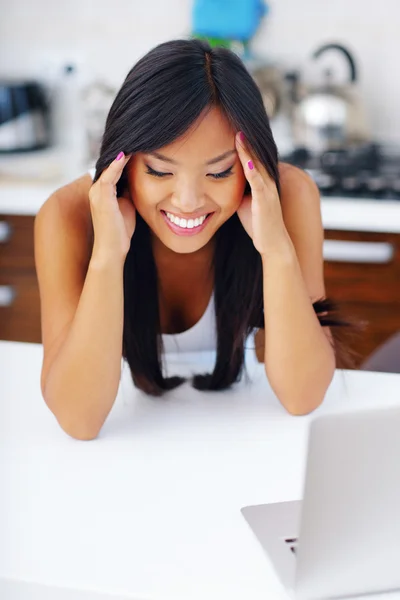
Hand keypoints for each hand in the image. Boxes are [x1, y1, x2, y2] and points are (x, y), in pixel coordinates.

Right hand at [89, 152, 135, 262]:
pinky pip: (109, 175)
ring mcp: (97, 192)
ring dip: (121, 154)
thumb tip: (138, 180)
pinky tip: (126, 154)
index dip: (124, 158)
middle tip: (135, 137)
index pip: (114, 169)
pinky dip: (117, 164)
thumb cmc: (120, 231)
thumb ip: (129, 192)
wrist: (112, 249)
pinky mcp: (101, 196)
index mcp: (103, 191)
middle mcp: (96, 189)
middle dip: (122, 152)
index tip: (137, 145)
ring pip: (109, 167)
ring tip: (133, 141)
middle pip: (110, 164)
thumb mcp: (128, 206)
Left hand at [235, 132, 291, 257]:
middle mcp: (267, 183)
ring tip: (239, 134)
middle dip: (247, 140)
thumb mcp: (246, 201)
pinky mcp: (265, 203)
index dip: (244, 143)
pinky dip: (253, 172)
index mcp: (262, 182)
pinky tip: (246, 162)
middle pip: (256, 156)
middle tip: (236, 120)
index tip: (232, 126)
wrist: (273, 244)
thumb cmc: (258, 224)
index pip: (253, 157)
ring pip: (258, 166)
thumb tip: (223, 180)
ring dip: (249, 151)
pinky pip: (259, 185)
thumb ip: (240, 188)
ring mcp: (268, 192)